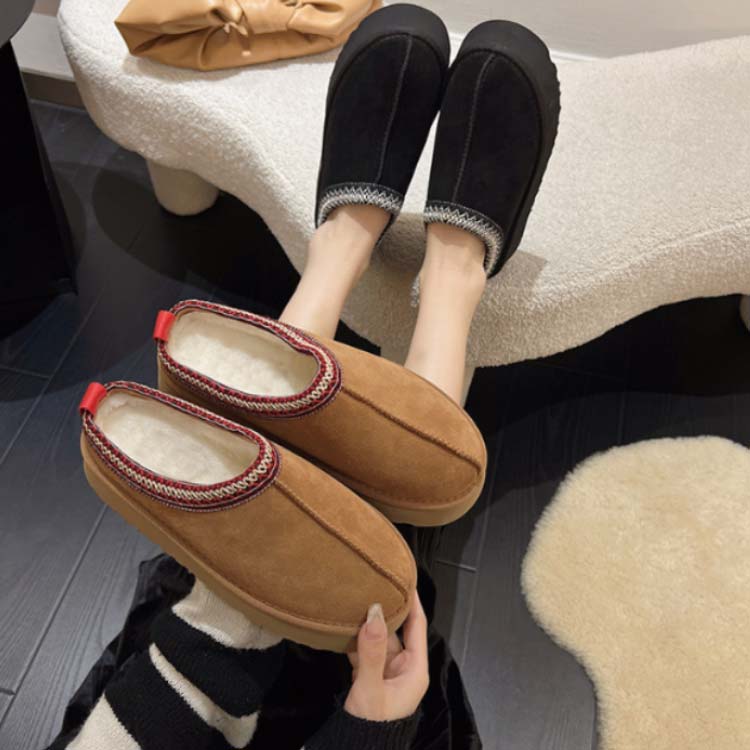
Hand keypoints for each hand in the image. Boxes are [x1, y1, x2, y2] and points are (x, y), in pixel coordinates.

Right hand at [344, 592, 428, 721]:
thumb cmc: (372, 726)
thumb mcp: (370, 688)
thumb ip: (371, 650)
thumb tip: (375, 611)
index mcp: (414, 669)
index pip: (417, 625)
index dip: (412, 601)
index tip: (404, 577)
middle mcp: (403, 667)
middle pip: (396, 629)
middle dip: (385, 608)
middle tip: (374, 581)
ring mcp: (386, 671)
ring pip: (378, 638)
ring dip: (367, 622)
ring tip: (356, 597)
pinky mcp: (369, 677)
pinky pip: (364, 650)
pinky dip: (355, 638)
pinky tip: (344, 623)